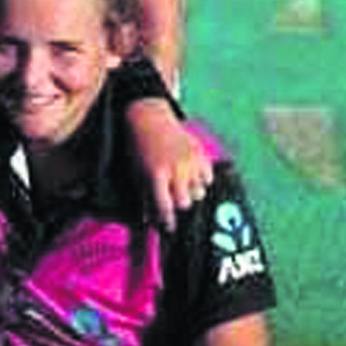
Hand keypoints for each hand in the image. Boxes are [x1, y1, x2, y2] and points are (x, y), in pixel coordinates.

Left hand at [127, 100, 212, 231]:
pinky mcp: (201, 153)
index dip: (167, 220)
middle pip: (186, 203)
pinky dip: (201, 180)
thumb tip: (151, 220)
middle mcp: (175, 169)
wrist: (149, 119)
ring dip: (191, 192)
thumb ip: (146, 196)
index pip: (165, 206)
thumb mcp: (137, 173)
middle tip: (174, 200)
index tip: (169, 227)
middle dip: (180, 205)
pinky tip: (191, 175)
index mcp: (156, 174)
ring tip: (181, 184)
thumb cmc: (139, 149)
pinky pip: (208, 178)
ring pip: (199, 191)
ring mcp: (190, 160)